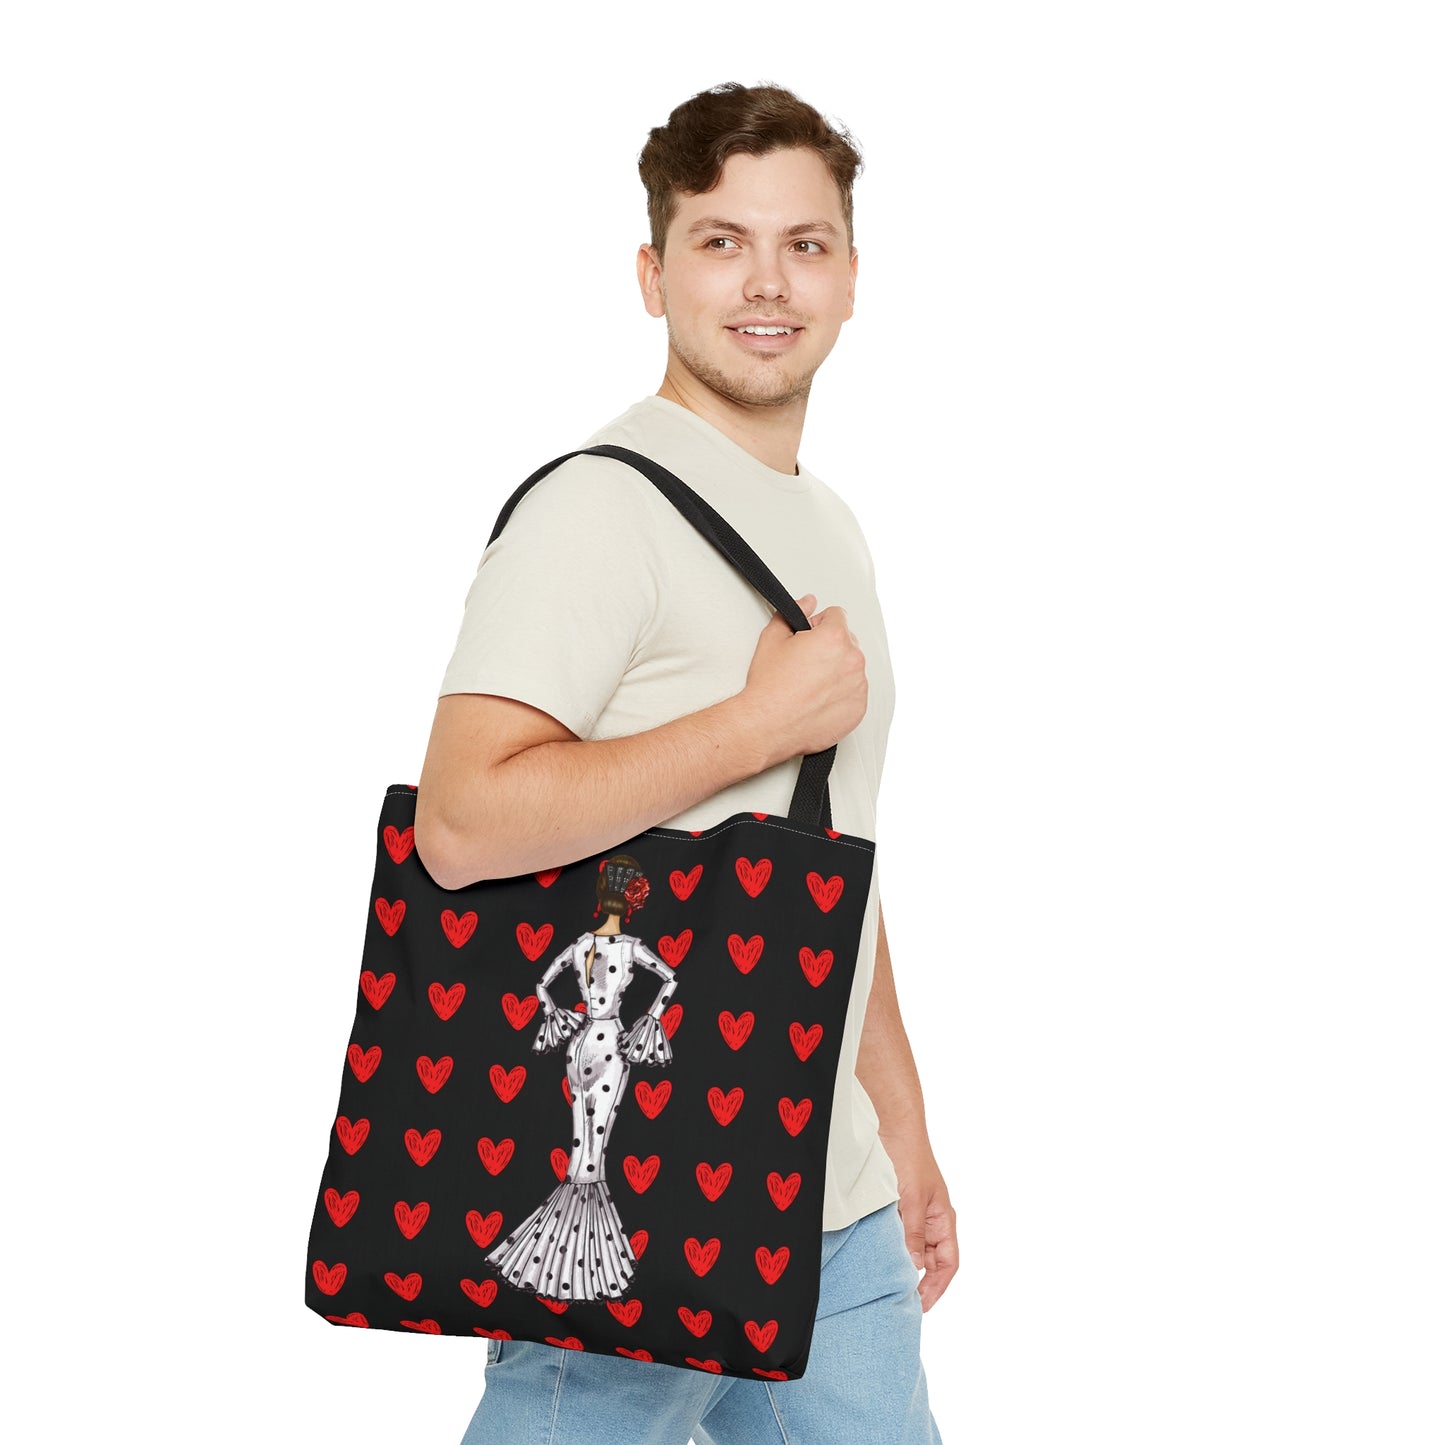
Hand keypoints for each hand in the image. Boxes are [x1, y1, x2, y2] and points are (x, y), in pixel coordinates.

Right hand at [741, 592, 868, 764]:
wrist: (767, 725)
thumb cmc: (769, 688)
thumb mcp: (772, 638)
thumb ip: (795, 612)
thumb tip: (808, 603)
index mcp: (835, 638)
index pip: (837, 615)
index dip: (818, 624)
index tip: (808, 638)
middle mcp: (852, 660)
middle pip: (848, 641)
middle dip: (830, 647)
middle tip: (805, 664)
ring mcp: (858, 686)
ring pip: (852, 667)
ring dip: (837, 671)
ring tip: (810, 684)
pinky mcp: (858, 709)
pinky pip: (855, 693)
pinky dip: (841, 694)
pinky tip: (818, 699)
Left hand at [892, 1146, 958, 1311]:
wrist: (893, 1126)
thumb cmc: (910, 1157)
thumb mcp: (912, 1199)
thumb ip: (913, 1233)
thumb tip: (913, 1267)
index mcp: (943, 1219)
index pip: (947, 1263)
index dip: (938, 1287)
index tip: (921, 1305)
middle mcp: (931, 1219)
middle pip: (929, 1260)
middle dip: (918, 1280)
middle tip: (898, 1299)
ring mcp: (914, 1213)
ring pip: (911, 1248)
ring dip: (901, 1263)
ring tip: (886, 1282)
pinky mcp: (896, 1206)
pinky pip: (896, 1234)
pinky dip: (889, 1246)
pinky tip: (876, 1254)